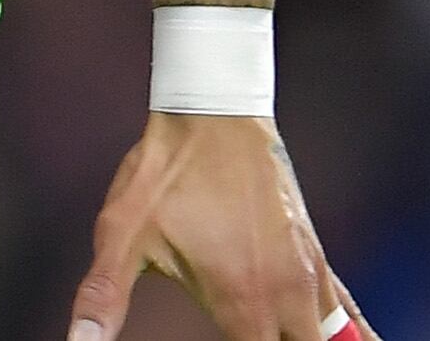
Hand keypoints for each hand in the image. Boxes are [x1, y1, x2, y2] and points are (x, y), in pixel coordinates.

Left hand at [68, 112, 356, 340]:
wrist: (214, 112)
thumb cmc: (165, 173)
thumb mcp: (121, 234)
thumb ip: (102, 297)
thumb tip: (76, 340)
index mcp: (242, 301)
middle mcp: (287, 295)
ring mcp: (310, 277)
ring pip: (334, 340)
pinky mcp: (317, 258)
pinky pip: (348, 314)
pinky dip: (353, 337)